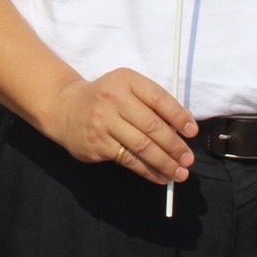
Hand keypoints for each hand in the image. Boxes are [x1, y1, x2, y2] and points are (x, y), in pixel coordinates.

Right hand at [42, 69, 195, 184]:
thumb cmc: (104, 98)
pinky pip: (129, 160)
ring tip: (180, 173)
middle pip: (152, 126)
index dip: (179, 116)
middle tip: (188, 159)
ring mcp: (103, 122)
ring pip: (142, 147)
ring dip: (165, 162)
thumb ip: (151, 101)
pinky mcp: (98, 144)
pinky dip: (148, 171)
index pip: (158, 98)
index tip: (192, 132)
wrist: (64, 108)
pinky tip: (160, 176)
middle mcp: (113, 99)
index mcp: (125, 80)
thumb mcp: (125, 88)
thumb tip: (185, 123)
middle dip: (175, 145)